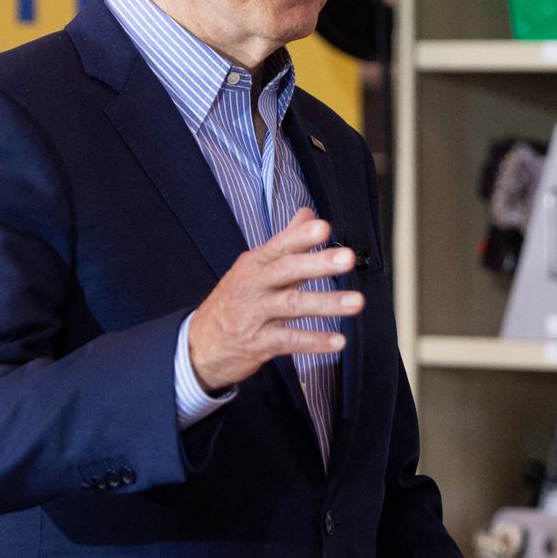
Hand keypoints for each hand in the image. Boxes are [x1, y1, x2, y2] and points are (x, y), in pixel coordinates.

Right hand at [187, 207, 363, 391]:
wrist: (200, 344)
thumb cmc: (234, 300)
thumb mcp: (255, 267)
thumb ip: (286, 241)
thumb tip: (308, 213)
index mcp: (255, 263)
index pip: (280, 245)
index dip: (301, 236)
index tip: (324, 228)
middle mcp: (254, 285)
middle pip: (287, 270)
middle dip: (319, 264)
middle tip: (347, 258)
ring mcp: (255, 314)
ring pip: (293, 305)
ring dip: (326, 303)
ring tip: (357, 302)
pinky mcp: (258, 343)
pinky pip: (290, 341)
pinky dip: (314, 341)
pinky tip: (339, 341)